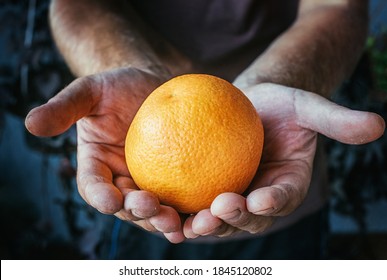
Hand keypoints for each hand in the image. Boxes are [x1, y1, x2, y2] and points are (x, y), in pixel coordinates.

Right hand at [25, 67, 185, 242]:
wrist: (150, 86)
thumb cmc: (116, 86)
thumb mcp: (90, 91)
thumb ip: (65, 107)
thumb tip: (31, 123)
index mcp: (97, 166)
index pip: (93, 186)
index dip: (100, 195)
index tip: (110, 199)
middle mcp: (121, 181)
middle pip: (126, 206)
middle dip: (138, 212)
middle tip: (152, 207)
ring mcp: (149, 182)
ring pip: (155, 210)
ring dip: (164, 220)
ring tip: (177, 221)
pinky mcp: (175, 180)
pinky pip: (182, 197)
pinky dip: (190, 208)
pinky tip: (204, 211)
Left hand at [183, 83, 384, 237]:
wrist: (246, 106)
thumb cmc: (279, 104)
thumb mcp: (307, 106)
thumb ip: (335, 119)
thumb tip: (377, 125)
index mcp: (286, 184)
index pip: (283, 197)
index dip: (275, 201)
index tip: (261, 199)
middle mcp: (260, 199)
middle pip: (249, 218)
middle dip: (234, 220)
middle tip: (217, 212)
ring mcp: (233, 198)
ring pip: (219, 219)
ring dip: (204, 225)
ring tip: (188, 223)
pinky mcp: (206, 192)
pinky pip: (194, 204)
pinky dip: (181, 210)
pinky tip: (163, 208)